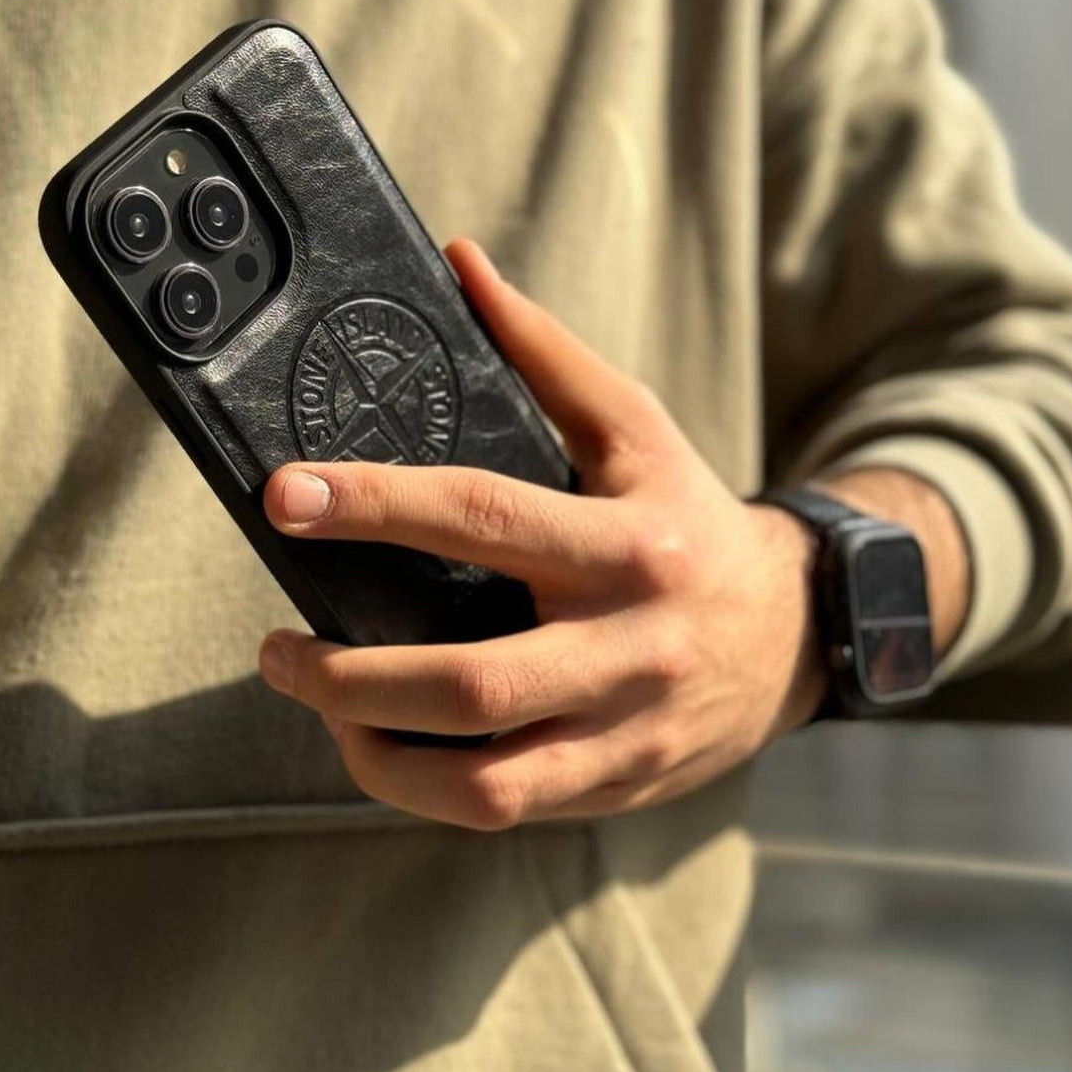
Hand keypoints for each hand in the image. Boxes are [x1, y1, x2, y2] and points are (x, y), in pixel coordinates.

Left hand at [257, 238, 825, 828]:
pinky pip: (507, 807)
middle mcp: (630, 645)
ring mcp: (627, 731)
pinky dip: (426, 788)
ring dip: (375, 753)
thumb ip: (546, 352)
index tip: (286, 497)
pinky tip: (385, 745)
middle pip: (474, 683)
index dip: (376, 505)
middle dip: (349, 676)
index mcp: (628, 544)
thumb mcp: (638, 430)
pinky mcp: (617, 785)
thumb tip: (460, 263)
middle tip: (276, 649)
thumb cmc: (692, 520)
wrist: (795, 633)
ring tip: (320, 704)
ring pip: (485, 779)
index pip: (484, 517)